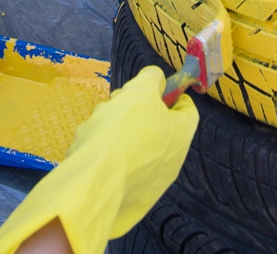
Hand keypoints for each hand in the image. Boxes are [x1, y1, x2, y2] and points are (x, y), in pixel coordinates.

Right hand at [0, 67, 198, 253]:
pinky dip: (106, 154)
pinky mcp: (126, 196)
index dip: (170, 93)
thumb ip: (151, 79)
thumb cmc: (123, 131)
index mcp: (181, 135)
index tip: (151, 87)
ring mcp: (149, 182)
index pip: (186, 109)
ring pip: (132, 142)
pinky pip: (118, 166)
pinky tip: (91, 150)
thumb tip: (156, 79)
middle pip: (154, 124)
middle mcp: (171, 161)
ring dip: (114, 128)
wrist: (95, 183)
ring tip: (98, 126)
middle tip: (116, 104)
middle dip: (133, 109)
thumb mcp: (140, 91)